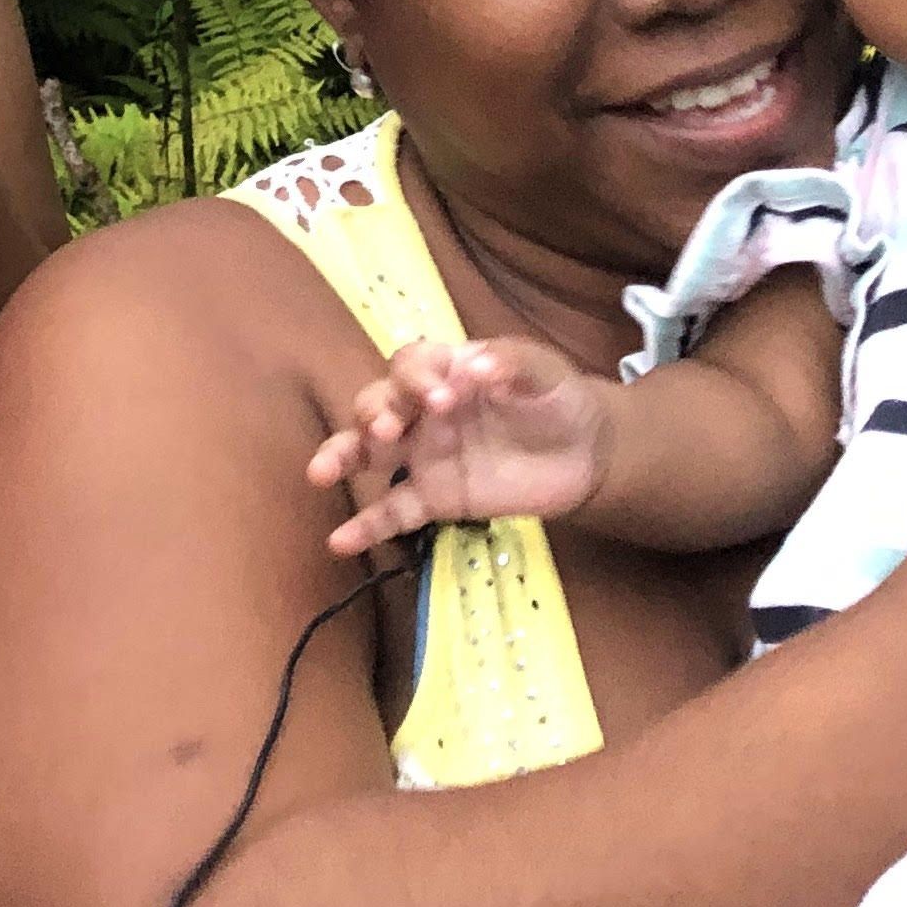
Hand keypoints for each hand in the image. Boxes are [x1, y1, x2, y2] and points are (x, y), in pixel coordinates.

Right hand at [307, 338, 613, 553]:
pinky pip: (392, 512)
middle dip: (375, 413)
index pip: (411, 364)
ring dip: (342, 457)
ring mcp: (424, 456)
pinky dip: (365, 527)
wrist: (586, 454)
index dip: (417, 378)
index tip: (442, 397)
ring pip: (367, 453)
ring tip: (320, 471)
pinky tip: (339, 542)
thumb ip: (513, 364)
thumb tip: (477, 366)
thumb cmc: (557, 399)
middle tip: (388, 430)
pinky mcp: (434, 498)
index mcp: (445, 371)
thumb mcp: (545, 371)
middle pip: (378, 403)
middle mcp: (423, 411)